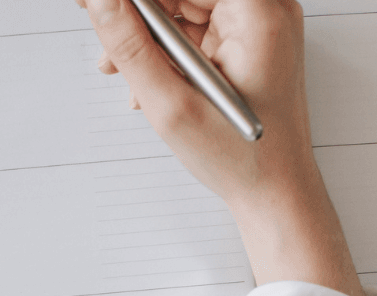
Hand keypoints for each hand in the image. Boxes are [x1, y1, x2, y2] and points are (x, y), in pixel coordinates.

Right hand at [85, 0, 362, 295]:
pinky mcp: (251, 42)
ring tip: (124, 72)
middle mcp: (266, 10)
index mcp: (258, 13)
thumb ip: (130, 44)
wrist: (276, 195)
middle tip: (106, 41)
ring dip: (150, 36)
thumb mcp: (172, 103)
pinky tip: (152, 78)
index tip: (100, 5)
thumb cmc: (244, 159)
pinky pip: (198, 27)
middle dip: (140, 15)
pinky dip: (169, 48)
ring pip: (185, 7)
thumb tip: (101, 2)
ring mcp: (261, 26)